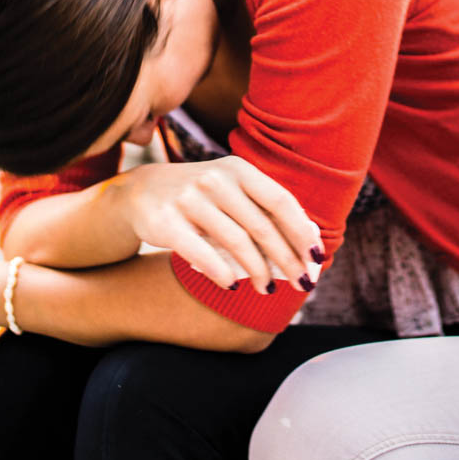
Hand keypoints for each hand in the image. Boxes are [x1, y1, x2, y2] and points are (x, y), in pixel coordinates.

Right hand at [119, 156, 322, 295]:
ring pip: (236, 242)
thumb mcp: (232, 190)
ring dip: (258, 271)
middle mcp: (216, 180)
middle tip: (301, 283)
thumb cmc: (202, 197)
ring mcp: (189, 199)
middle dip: (286, 259)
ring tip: (269, 289)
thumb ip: (265, 209)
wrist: (141, 192)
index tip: (317, 257)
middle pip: (262, 226)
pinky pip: (201, 253)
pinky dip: (221, 272)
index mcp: (239, 169)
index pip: (280, 201)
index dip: (301, 231)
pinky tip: (233, 285)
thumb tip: (310, 242)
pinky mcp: (166, 222)